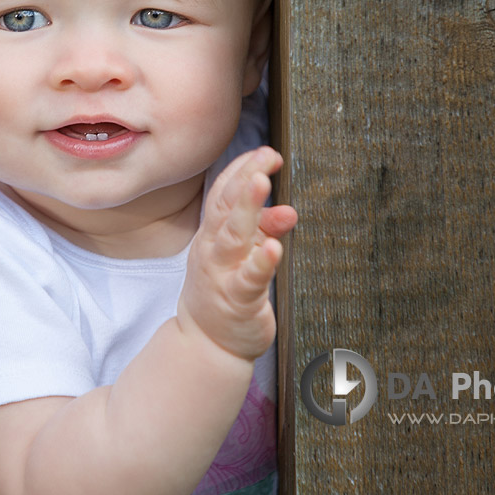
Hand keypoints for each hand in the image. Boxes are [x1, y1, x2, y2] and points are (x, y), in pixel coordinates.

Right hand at [177, 146, 296, 360]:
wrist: (208, 343)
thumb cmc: (226, 290)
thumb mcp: (244, 255)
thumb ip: (265, 231)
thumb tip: (287, 210)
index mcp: (213, 234)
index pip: (222, 193)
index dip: (241, 169)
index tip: (264, 151)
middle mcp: (213, 249)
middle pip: (225, 207)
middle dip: (246, 178)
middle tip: (267, 157)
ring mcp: (222, 274)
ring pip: (234, 237)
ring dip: (248, 208)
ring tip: (263, 184)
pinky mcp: (237, 301)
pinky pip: (248, 279)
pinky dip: (260, 262)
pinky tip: (273, 248)